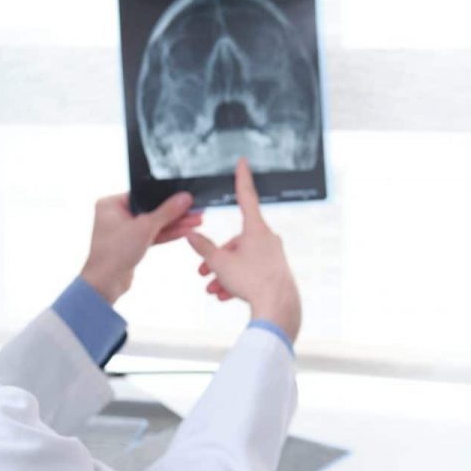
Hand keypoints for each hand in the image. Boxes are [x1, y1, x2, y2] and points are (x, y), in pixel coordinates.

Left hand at [80, 192, 201, 303]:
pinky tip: (185, 231)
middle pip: (151, 209)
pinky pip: (152, 235)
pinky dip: (167, 234)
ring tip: (196, 221)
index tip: (184, 196)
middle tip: (195, 210)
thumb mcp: (144, 228)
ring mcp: (124, 230)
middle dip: (174, 212)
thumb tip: (183, 198)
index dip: (165, 195)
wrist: (105, 284)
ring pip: (154, 223)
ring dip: (174, 224)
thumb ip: (166, 212)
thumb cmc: (113, 254)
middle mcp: (116, 215)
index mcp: (111, 204)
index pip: (144, 195)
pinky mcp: (132, 244)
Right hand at [185, 159, 301, 342]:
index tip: (243, 162)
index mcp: (256, 229)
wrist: (278, 308)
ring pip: (242, 260)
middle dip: (217, 258)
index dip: (241, 178)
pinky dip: (237, 281)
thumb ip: (203, 247)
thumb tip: (192, 235)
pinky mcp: (276, 271)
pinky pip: (252, 272)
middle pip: (236, 241)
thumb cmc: (252, 281)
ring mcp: (273, 255)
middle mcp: (267, 238)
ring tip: (213, 290)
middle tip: (203, 273)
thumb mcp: (220, 263)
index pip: (246, 196)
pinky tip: (225, 296)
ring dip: (224, 274)